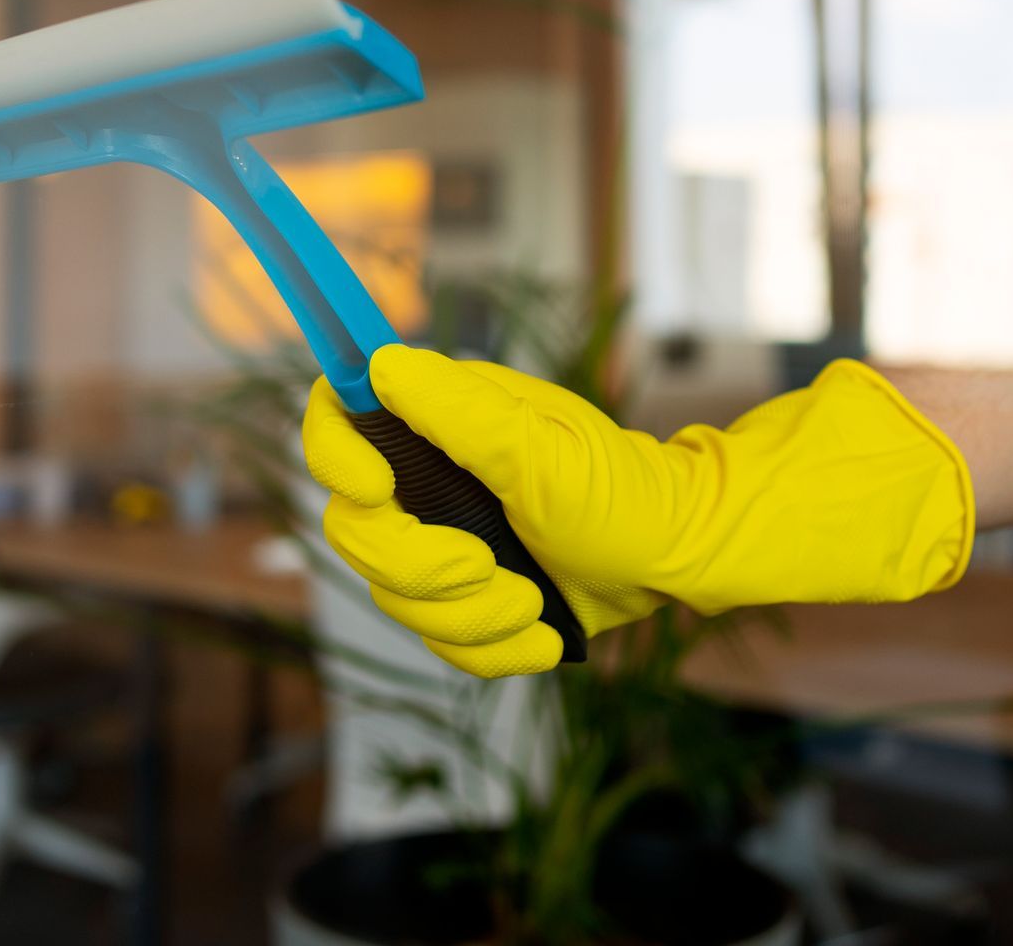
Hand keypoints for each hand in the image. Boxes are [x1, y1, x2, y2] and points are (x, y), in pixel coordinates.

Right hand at [302, 346, 972, 677]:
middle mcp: (426, 482)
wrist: (678, 554)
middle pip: (355, 535)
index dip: (334, 457)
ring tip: (535, 600)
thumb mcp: (538, 445)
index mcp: (433, 427)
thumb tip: (380, 361)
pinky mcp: (469, 602)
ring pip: (397, 602)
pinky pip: (443, 647)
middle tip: (489, 567)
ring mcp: (444, 544)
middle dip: (423, 567)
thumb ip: (453, 410)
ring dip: (471, 616)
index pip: (334, 424)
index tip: (379, 488)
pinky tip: (544, 633)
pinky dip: (497, 651)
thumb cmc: (618, 486)